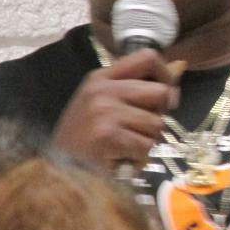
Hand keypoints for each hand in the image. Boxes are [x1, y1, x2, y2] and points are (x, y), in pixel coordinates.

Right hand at [53, 49, 184, 172]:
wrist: (57, 173)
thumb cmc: (83, 141)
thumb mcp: (102, 106)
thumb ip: (132, 94)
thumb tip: (172, 89)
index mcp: (101, 77)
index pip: (147, 57)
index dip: (166, 74)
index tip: (167, 95)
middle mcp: (103, 89)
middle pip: (161, 92)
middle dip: (158, 116)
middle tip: (139, 131)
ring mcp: (104, 111)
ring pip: (157, 124)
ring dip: (146, 142)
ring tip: (124, 148)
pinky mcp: (108, 134)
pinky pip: (146, 147)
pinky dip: (139, 159)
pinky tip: (120, 160)